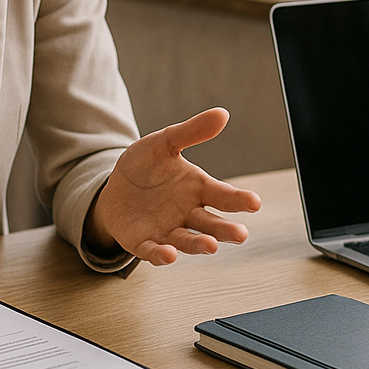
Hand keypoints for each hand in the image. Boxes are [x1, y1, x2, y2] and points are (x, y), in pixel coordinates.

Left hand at [84, 107, 261, 264]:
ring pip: (188, 241)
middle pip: (211, 224)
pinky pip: (155, 251)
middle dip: (226, 230)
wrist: (114, 187)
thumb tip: (221, 114)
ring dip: (199, 245)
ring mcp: (168, 231)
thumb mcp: (164, 143)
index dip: (239, 199)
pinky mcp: (146, 243)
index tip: (254, 202)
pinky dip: (162, 254)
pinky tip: (169, 254)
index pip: (223, 195)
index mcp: (198, 189)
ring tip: (211, 245)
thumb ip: (191, 132)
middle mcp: (188, 213)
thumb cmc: (145, 166)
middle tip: (241, 234)